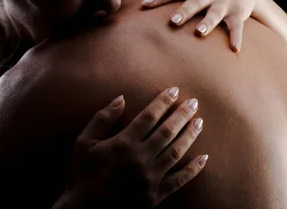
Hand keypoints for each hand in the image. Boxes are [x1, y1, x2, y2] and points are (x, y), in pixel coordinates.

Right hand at [59, 88, 206, 208]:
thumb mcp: (84, 142)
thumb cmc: (83, 173)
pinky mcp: (155, 196)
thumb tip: (121, 98)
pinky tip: (204, 158)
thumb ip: (102, 118)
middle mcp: (139, 159)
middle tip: (194, 102)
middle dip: (182, 114)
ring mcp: (149, 178)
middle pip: (167, 131)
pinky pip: (179, 180)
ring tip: (199, 122)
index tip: (174, 91)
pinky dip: (193, 169)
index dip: (163, 102)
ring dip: (190, 136)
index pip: (149, 117)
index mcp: (123, 144)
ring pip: (176, 152)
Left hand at [142, 0, 259, 51]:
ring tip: (199, 32)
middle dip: (185, 11)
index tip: (144, 4)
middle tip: (173, 20)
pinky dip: (236, 38)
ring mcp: (223, 4)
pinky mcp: (236, 15)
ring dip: (208, 23)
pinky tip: (234, 49)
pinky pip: (236, 27)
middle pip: (194, 2)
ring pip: (215, 15)